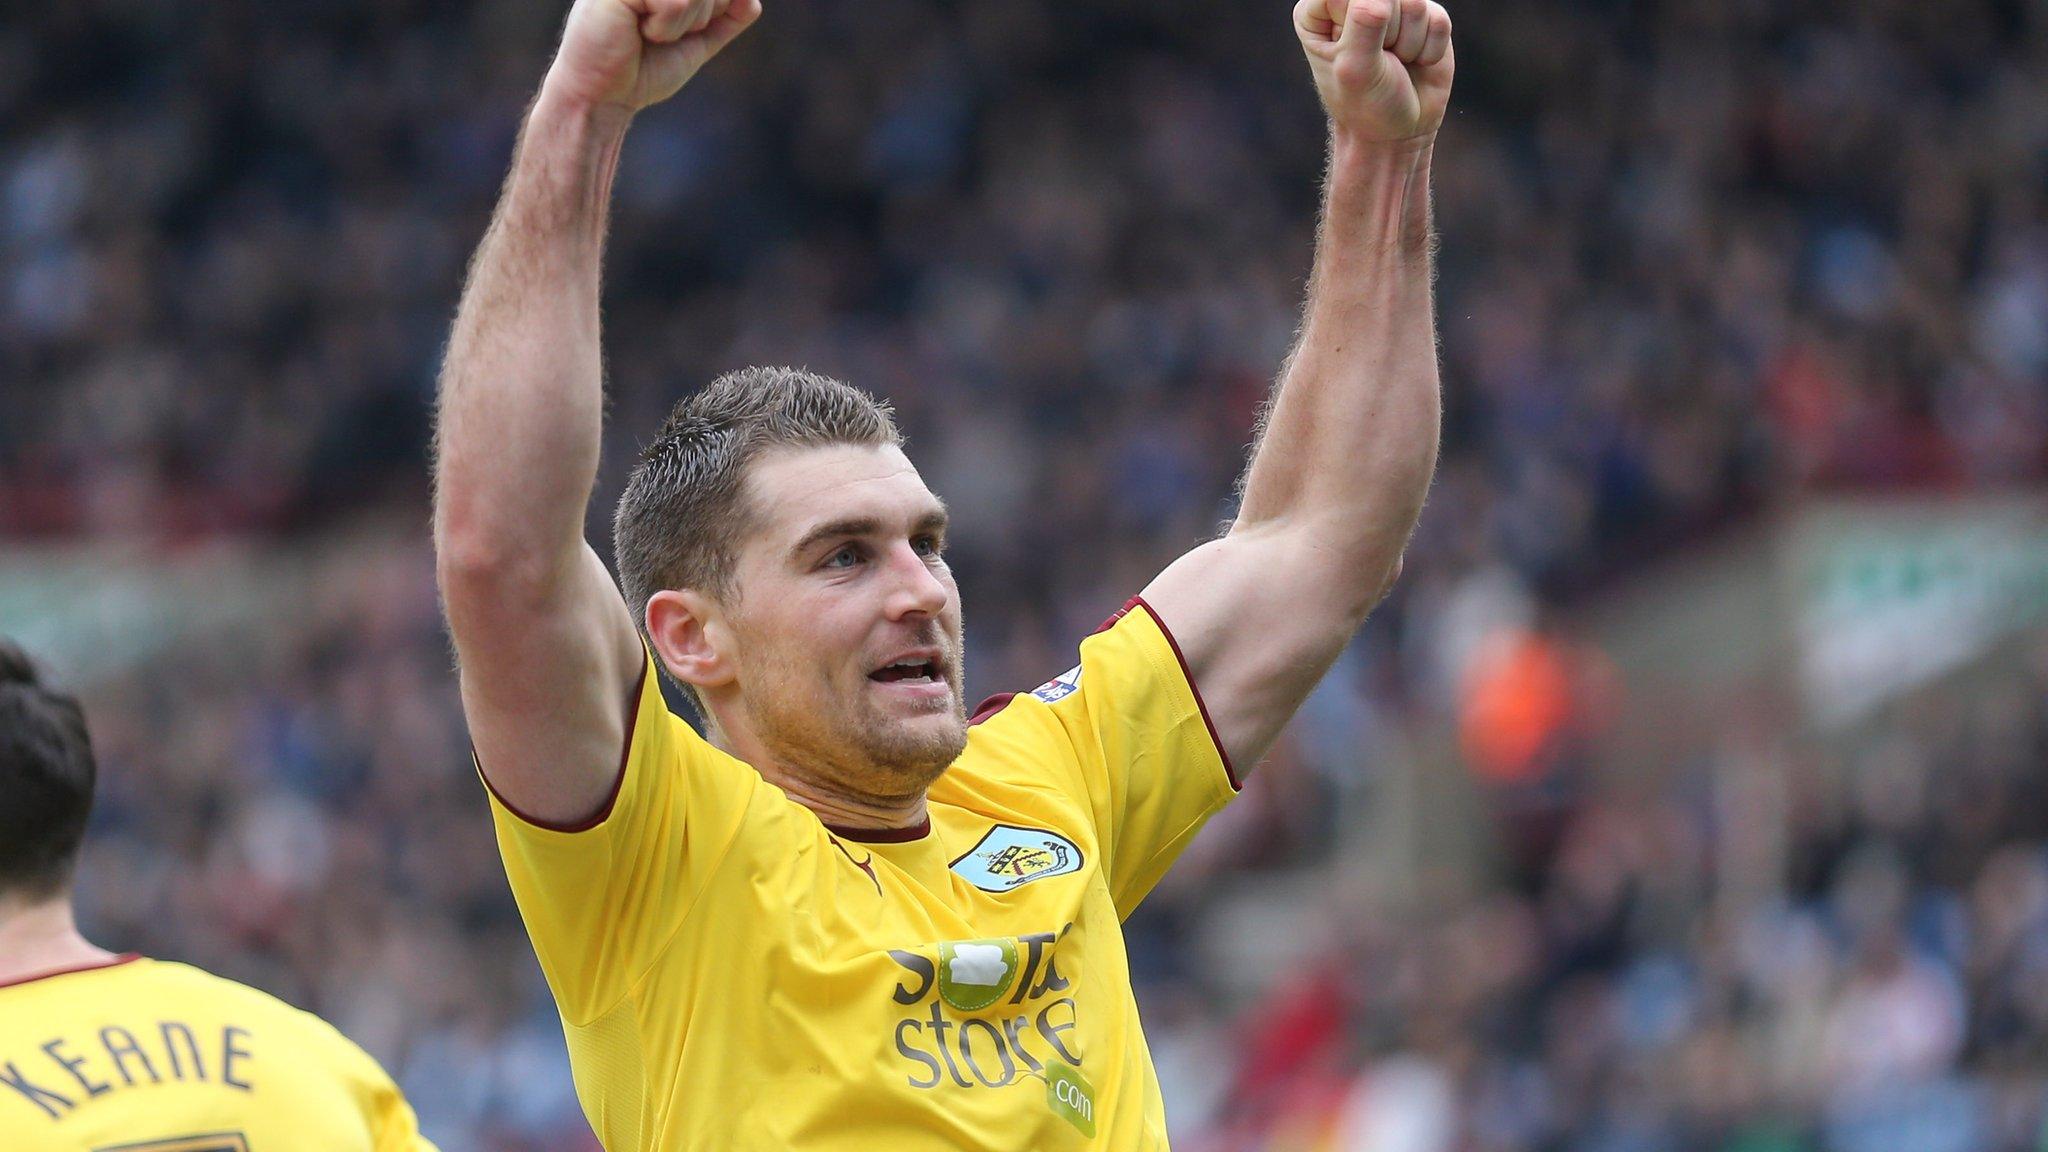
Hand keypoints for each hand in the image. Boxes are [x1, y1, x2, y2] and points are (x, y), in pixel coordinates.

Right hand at [542, 0, 761, 113]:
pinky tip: (638, 31)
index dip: (712, 9)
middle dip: (700, 16)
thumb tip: (753, 1)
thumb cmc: (643, 71)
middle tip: (662, 34)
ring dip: (681, 24)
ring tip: (648, 33)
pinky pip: (675, 0)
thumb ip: (724, 19)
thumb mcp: (696, 42)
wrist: (604, 98)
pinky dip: (666, 25)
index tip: (676, 30)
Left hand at [1294, 0, 1452, 144]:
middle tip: (1379, 60)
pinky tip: (1416, 62)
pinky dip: (1430, 49)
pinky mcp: (1425, 15)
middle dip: (1388, 34)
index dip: (1357, 22)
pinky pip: (1438, 19)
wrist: (1400, 132)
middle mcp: (1354, 2)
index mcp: (1319, 10)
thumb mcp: (1355, 69)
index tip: (1353, 52)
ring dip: (1409, 43)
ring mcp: (1392, 6)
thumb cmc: (1365, 105)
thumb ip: (1364, 25)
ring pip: (1415, 2)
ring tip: (1396, 63)